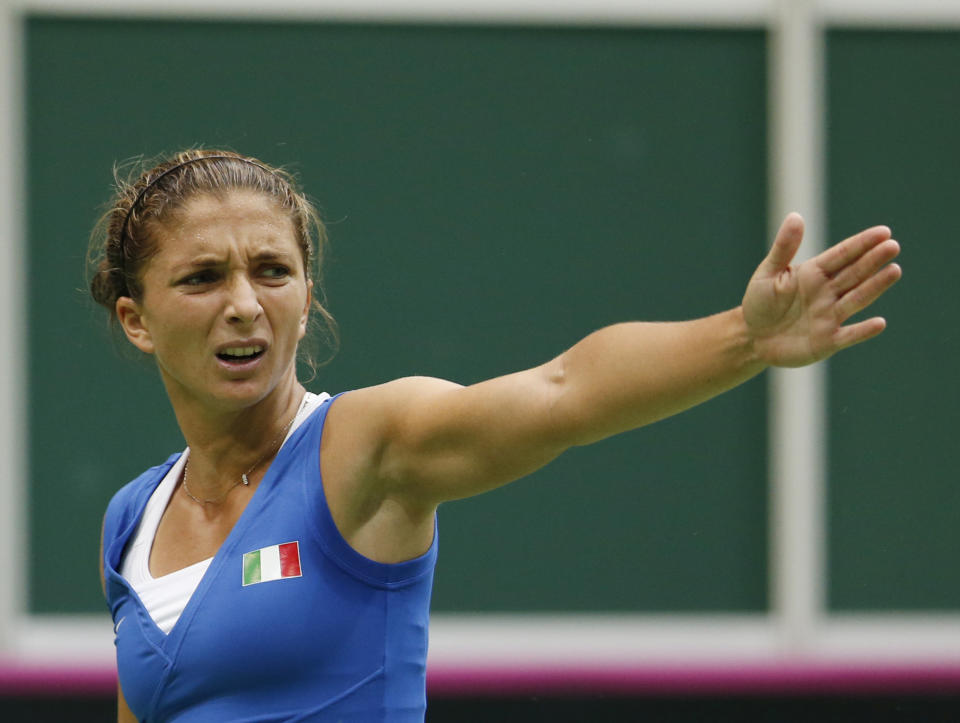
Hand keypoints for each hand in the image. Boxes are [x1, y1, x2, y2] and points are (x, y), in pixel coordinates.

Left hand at [742, 213, 901, 366]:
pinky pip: (848, 335)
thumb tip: (796, 216)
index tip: (883, 232)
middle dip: (873, 260)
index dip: (862, 244)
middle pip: (854, 274)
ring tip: (894, 271)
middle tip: (893, 246)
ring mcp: (829, 316)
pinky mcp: (827, 341)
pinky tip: (879, 323)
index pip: (842, 255)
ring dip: (875, 287)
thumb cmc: (760, 302)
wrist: (752, 337)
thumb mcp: (767, 273)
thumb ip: (783, 248)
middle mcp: (827, 293)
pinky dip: (863, 331)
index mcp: (814, 273)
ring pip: (856, 299)